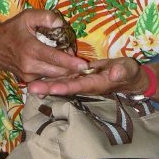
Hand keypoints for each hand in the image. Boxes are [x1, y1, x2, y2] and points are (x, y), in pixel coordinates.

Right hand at [0, 9, 90, 82]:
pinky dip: (55, 73)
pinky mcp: (28, 81)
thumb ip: (45, 17)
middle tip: (78, 58)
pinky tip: (59, 67)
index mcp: (30, 49)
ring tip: (70, 62)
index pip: (54, 58)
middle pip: (57, 71)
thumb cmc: (11, 30)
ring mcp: (28, 76)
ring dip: (64, 71)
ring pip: (53, 77)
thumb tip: (61, 24)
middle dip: (71, 67)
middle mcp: (30, 66)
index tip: (83, 65)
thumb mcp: (26, 17)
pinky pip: (47, 79)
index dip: (70, 62)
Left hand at [28, 57, 144, 97]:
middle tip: (31, 89)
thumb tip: (114, 73)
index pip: (78, 86)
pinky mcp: (79, 78)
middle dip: (48, 88)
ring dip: (45, 85)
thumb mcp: (129, 69)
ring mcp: (81, 82)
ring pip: (61, 83)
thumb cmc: (129, 72)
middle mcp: (85, 86)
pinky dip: (51, 79)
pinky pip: (63, 79)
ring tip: (28, 85)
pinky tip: (38, 79)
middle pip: (64, 87)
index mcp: (96, 84)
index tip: (52, 87)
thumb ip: (122, 71)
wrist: (128, 78)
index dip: (65, 87)